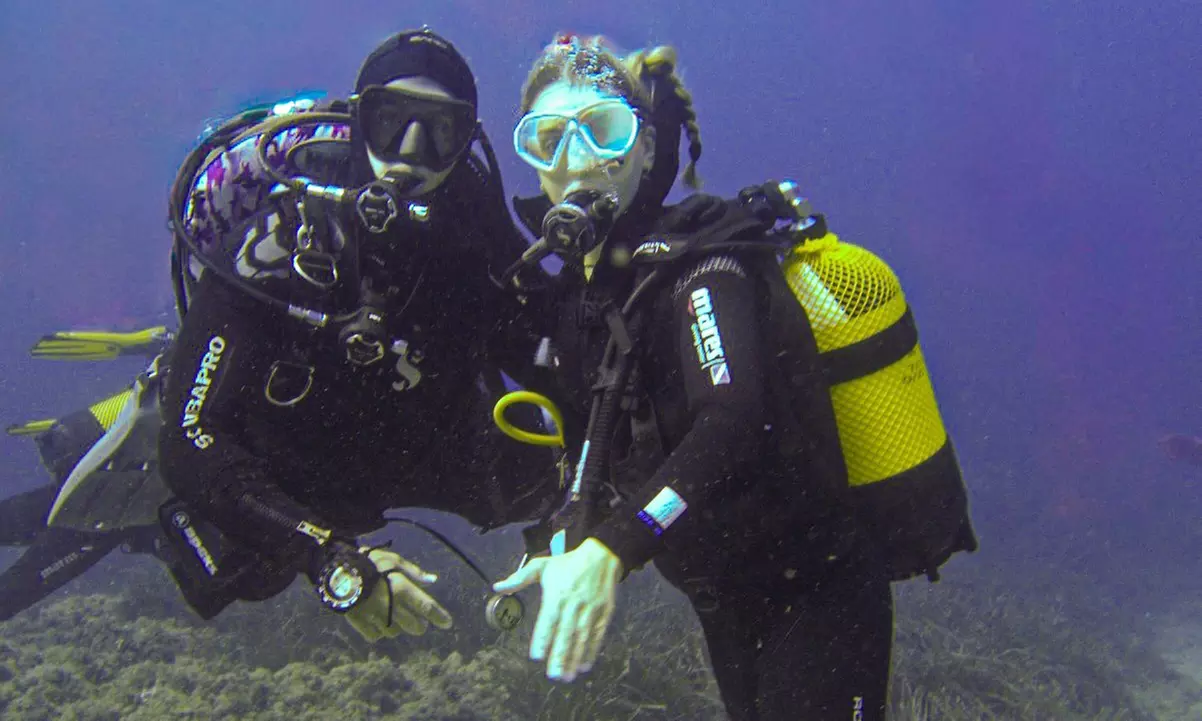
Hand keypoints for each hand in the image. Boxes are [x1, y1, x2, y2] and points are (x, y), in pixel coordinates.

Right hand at [345, 548, 452, 641]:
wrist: (337, 570)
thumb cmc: (370, 562)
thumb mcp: (394, 561)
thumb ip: (415, 572)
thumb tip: (433, 581)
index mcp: (400, 588)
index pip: (426, 607)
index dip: (439, 616)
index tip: (448, 623)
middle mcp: (390, 606)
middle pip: (414, 626)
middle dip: (419, 625)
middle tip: (419, 621)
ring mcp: (374, 617)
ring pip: (395, 633)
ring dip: (398, 627)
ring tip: (394, 618)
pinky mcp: (359, 623)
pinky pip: (375, 636)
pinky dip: (379, 631)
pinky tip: (377, 622)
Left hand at [492, 538, 622, 681]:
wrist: (600, 555)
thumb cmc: (567, 563)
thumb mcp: (542, 565)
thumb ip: (519, 578)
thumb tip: (497, 587)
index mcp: (557, 593)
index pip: (549, 619)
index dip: (543, 638)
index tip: (536, 655)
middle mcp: (574, 603)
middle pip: (566, 632)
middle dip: (560, 654)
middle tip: (552, 675)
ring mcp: (591, 608)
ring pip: (582, 636)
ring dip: (575, 657)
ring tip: (567, 675)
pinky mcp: (604, 611)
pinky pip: (597, 634)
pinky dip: (592, 650)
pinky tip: (584, 665)